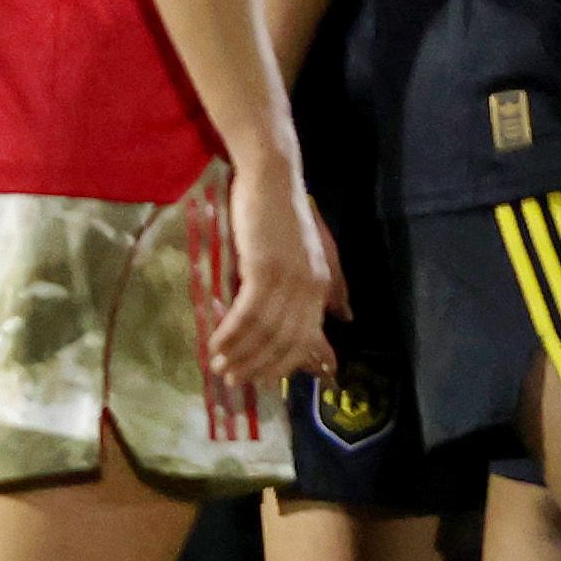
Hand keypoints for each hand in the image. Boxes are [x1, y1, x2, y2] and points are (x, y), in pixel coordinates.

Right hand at [212, 153, 334, 385]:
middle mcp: (310, 288)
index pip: (306, 338)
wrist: (271, 179)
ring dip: (239, 354)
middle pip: (285, 341)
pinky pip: (247, 314)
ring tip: (219, 367)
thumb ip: (327, 288)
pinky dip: (231, 335)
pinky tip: (215, 345)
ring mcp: (289, 280)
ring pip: (264, 332)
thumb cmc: (283, 216)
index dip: (284, 364)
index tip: (263, 381)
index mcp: (321, 287)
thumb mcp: (312, 255)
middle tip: (234, 380)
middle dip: (259, 366)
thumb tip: (344, 317)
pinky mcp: (265, 269)